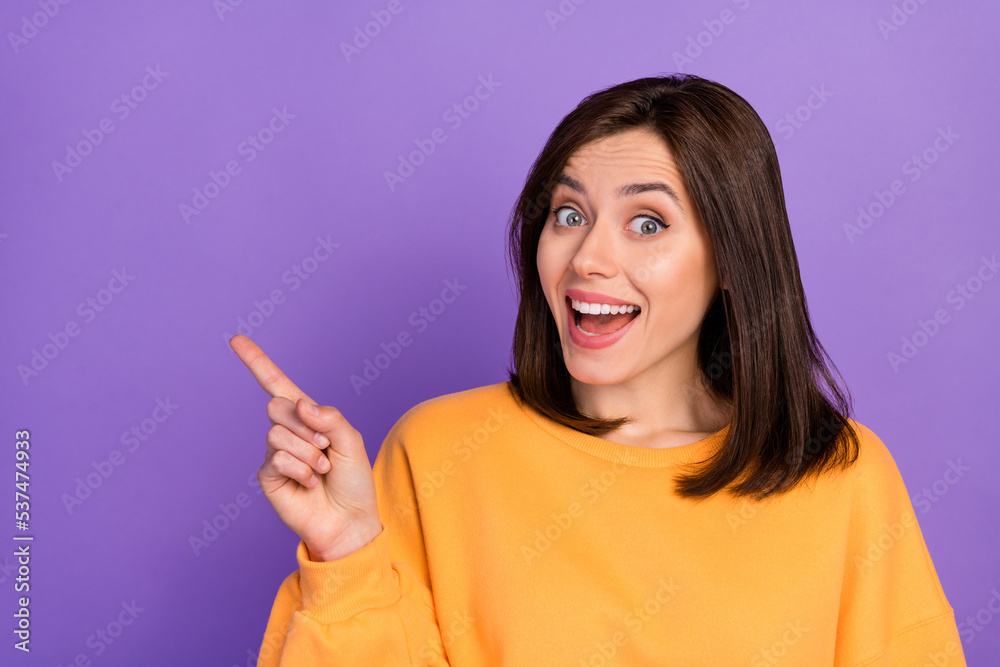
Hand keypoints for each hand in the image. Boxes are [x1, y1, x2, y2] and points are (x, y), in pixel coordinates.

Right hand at [230, 335, 382, 560]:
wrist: (349, 521)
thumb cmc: (353, 481)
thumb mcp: (351, 441)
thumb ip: (330, 417)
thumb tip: (300, 404)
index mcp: (307, 417)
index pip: (277, 384)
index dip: (257, 362)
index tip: (235, 339)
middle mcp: (287, 431)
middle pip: (277, 406)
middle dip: (306, 426)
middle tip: (325, 448)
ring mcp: (275, 454)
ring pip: (278, 433)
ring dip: (308, 453)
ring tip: (321, 470)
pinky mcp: (267, 476)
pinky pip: (278, 458)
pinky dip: (301, 469)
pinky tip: (309, 483)